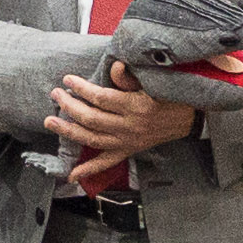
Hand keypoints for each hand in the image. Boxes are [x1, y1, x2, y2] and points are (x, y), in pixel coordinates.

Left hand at [46, 69, 199, 170]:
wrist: (191, 117)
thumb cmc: (172, 94)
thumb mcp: (156, 80)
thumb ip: (131, 77)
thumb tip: (114, 67)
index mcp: (136, 107)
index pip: (100, 98)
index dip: (81, 88)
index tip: (68, 79)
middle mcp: (130, 127)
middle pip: (91, 118)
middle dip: (69, 106)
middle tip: (56, 94)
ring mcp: (128, 141)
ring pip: (92, 139)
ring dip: (69, 130)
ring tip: (51, 121)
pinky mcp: (129, 150)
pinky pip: (107, 162)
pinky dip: (89, 170)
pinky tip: (72, 175)